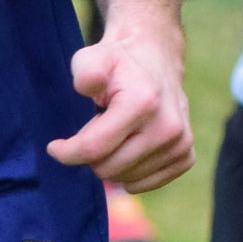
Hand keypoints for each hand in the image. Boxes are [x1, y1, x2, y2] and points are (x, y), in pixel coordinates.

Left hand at [51, 23, 191, 192]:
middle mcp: (168, 127)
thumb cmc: (118, 61)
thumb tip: (87, 86)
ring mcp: (180, 143)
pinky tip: (130, 148)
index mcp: (143, 103)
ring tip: (117, 134)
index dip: (66, 152)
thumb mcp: (93, 57)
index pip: (93, 149)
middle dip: (91, 156)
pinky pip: (145, 184)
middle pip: (107, 169)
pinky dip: (130, 172)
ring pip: (125, 179)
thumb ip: (85, 71)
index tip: (56, 146)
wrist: (157, 57)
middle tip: (96, 129)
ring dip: (112, 161)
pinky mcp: (186, 156)